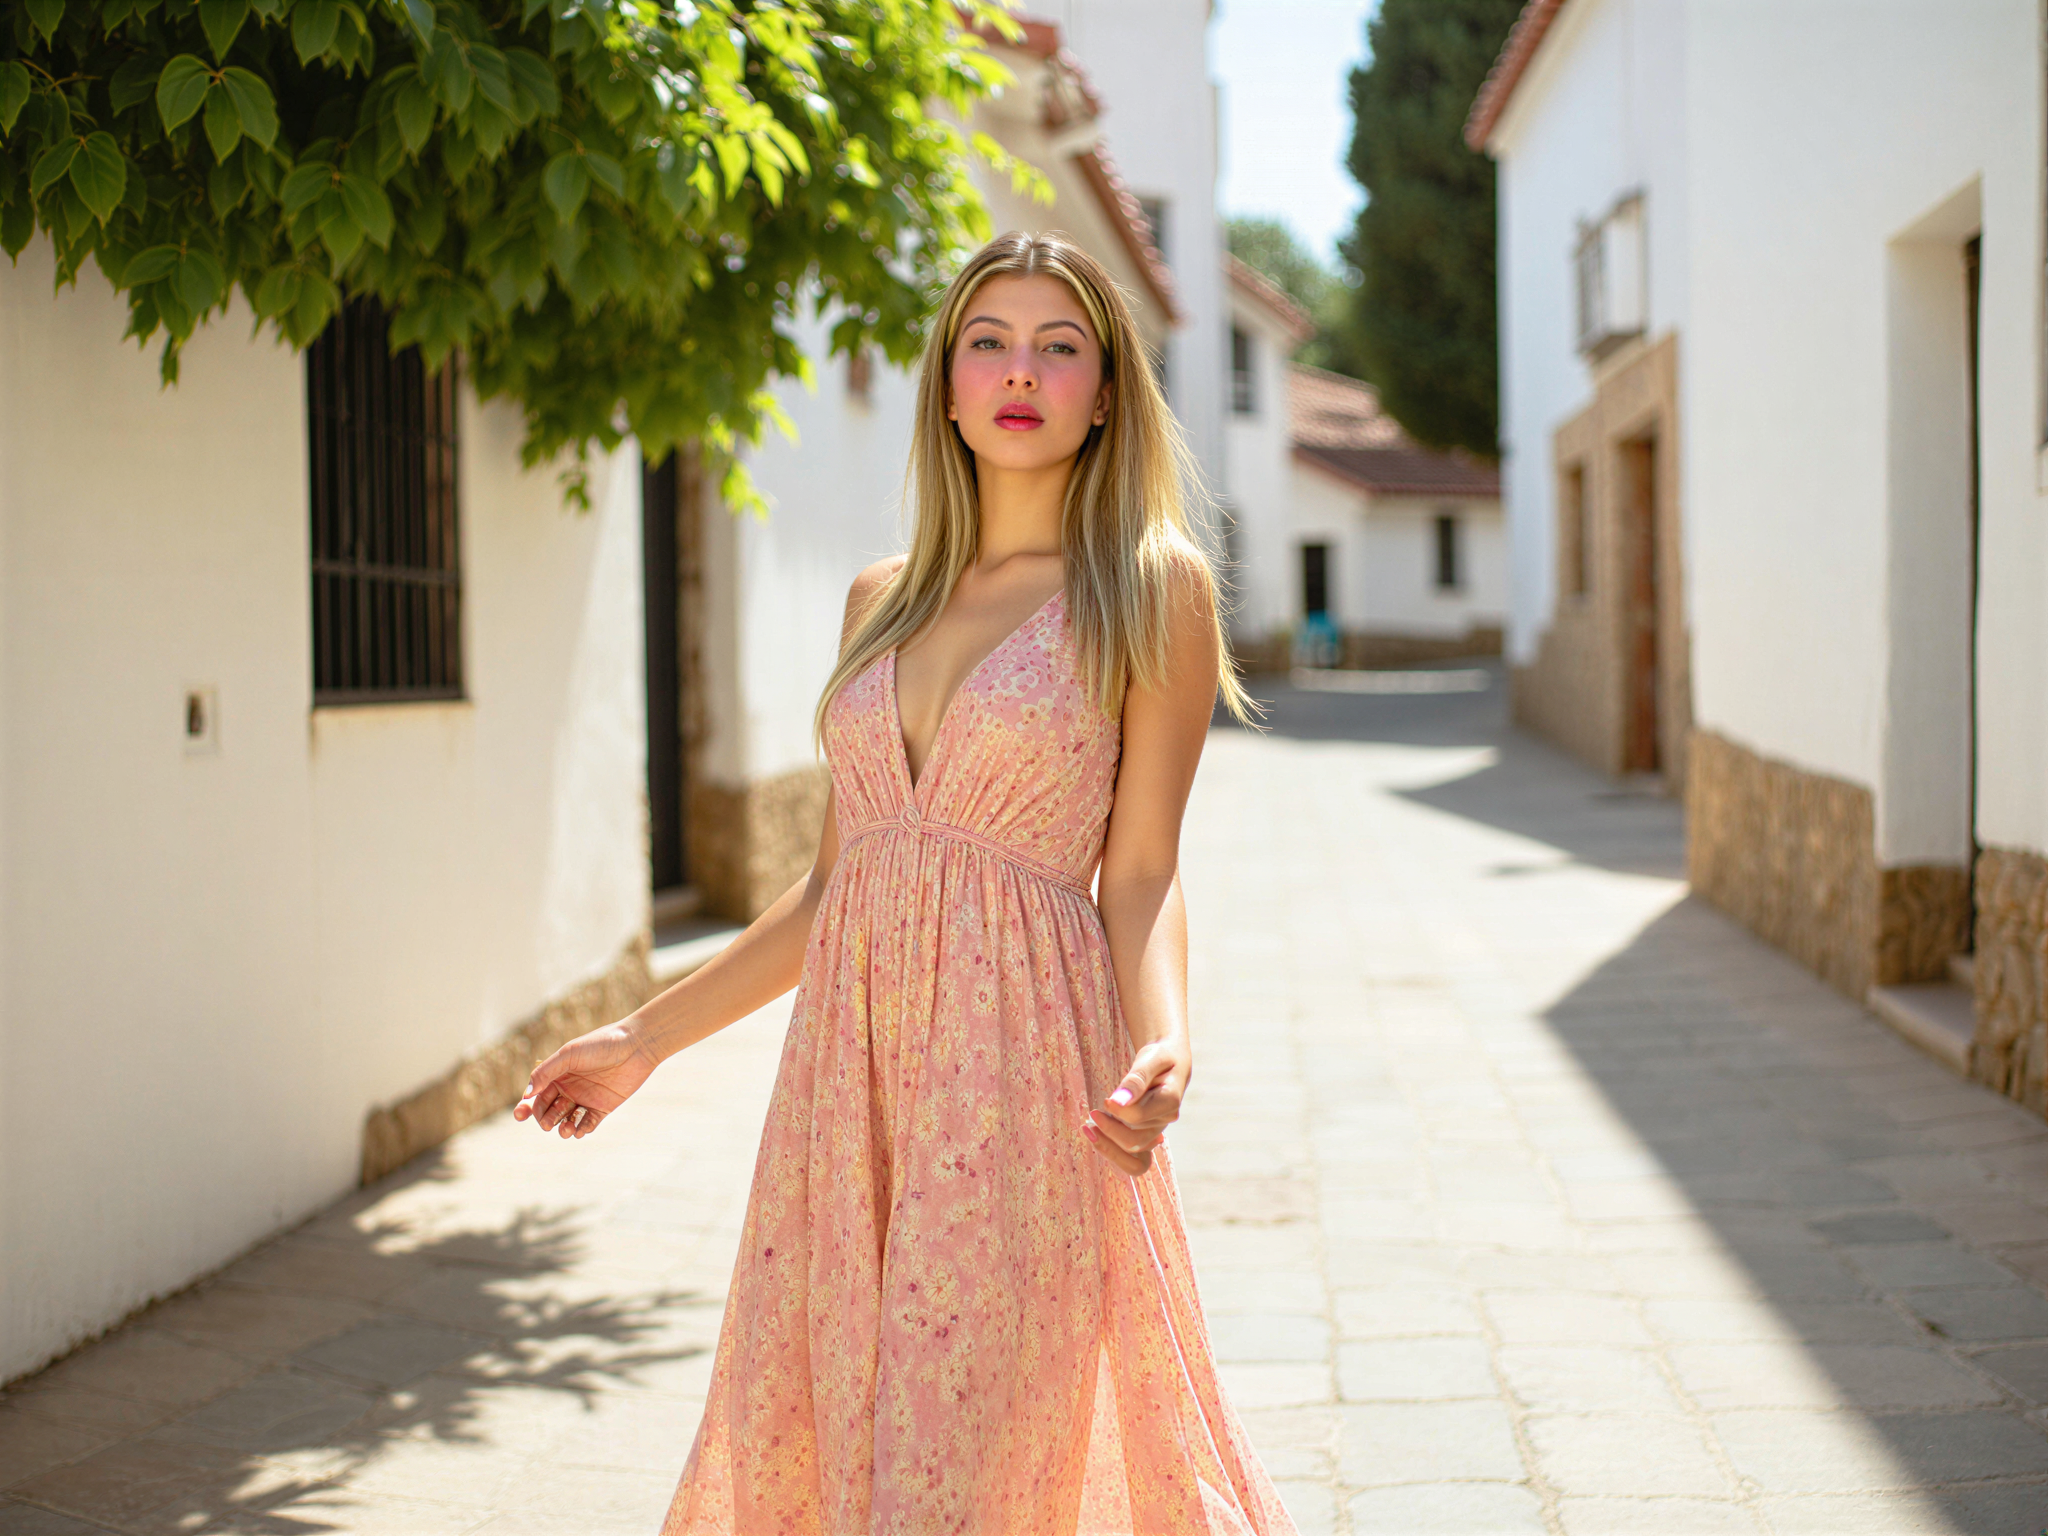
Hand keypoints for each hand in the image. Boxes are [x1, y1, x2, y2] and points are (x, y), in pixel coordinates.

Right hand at [514, 1021, 657, 1139]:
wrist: (636, 1045)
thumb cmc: (601, 1044)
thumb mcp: (570, 1054)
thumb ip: (547, 1072)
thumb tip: (527, 1094)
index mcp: (557, 1074)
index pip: (536, 1095)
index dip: (525, 1107)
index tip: (519, 1114)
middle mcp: (568, 1088)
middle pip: (548, 1111)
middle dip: (545, 1119)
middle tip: (548, 1124)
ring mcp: (585, 1099)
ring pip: (566, 1120)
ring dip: (563, 1128)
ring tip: (566, 1130)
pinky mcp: (602, 1108)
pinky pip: (587, 1124)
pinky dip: (581, 1129)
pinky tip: (580, 1130)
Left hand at [1083, 1037, 1189, 1175]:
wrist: (1168, 1061)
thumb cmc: (1159, 1056)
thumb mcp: (1150, 1058)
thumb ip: (1137, 1079)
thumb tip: (1118, 1101)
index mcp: (1170, 1101)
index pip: (1139, 1117)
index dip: (1118, 1112)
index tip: (1106, 1100)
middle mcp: (1165, 1120)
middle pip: (1134, 1140)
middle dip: (1109, 1131)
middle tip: (1092, 1114)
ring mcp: (1157, 1129)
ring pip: (1132, 1152)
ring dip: (1107, 1143)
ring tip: (1088, 1128)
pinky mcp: (1147, 1133)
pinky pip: (1131, 1155)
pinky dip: (1112, 1148)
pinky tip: (1095, 1135)